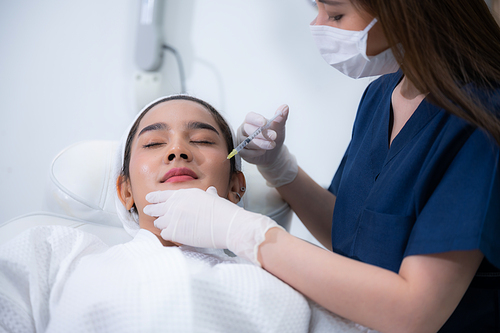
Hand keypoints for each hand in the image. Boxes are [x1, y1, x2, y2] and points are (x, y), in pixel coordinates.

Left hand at [143, 187, 282, 265]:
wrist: (227, 225)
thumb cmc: (223, 211)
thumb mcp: (213, 197)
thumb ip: (207, 195)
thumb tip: (210, 191)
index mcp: (183, 194)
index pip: (162, 195)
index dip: (154, 197)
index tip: (149, 198)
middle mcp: (175, 205)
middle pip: (156, 208)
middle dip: (152, 209)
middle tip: (148, 210)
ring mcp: (173, 219)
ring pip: (158, 222)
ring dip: (161, 223)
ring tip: (163, 225)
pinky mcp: (174, 233)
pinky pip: (164, 234)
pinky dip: (167, 234)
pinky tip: (171, 234)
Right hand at [236, 105, 297, 186]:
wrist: (273, 152)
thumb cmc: (274, 137)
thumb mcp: (279, 128)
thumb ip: (281, 118)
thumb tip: (285, 107)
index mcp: (251, 120)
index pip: (250, 117)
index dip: (256, 119)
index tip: (265, 123)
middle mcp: (244, 129)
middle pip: (248, 129)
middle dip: (261, 133)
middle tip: (274, 136)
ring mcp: (241, 140)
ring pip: (247, 141)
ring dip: (260, 143)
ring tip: (272, 145)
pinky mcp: (241, 152)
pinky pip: (245, 152)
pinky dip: (255, 152)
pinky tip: (263, 151)